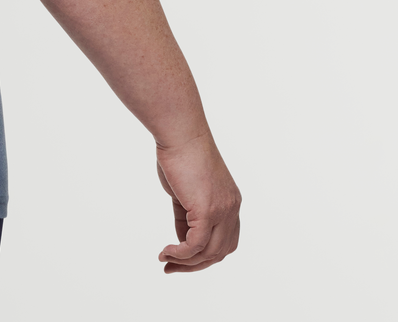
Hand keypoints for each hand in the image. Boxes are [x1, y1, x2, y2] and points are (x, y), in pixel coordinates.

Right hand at [155, 132, 240, 272]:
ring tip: (165, 260)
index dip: (206, 253)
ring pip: (209, 253)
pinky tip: (166, 252)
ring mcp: (222, 211)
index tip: (182, 256)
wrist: (179, 131)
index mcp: (230, 201)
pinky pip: (196, 245)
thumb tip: (182, 237)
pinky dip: (181, 253)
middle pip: (220, 252)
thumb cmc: (179, 152)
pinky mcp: (207, 211)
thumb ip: (187, 214)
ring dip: (185, 262)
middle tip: (171, 267)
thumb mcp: (185, 189)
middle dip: (195, 265)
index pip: (225, 240)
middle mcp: (232, 208)